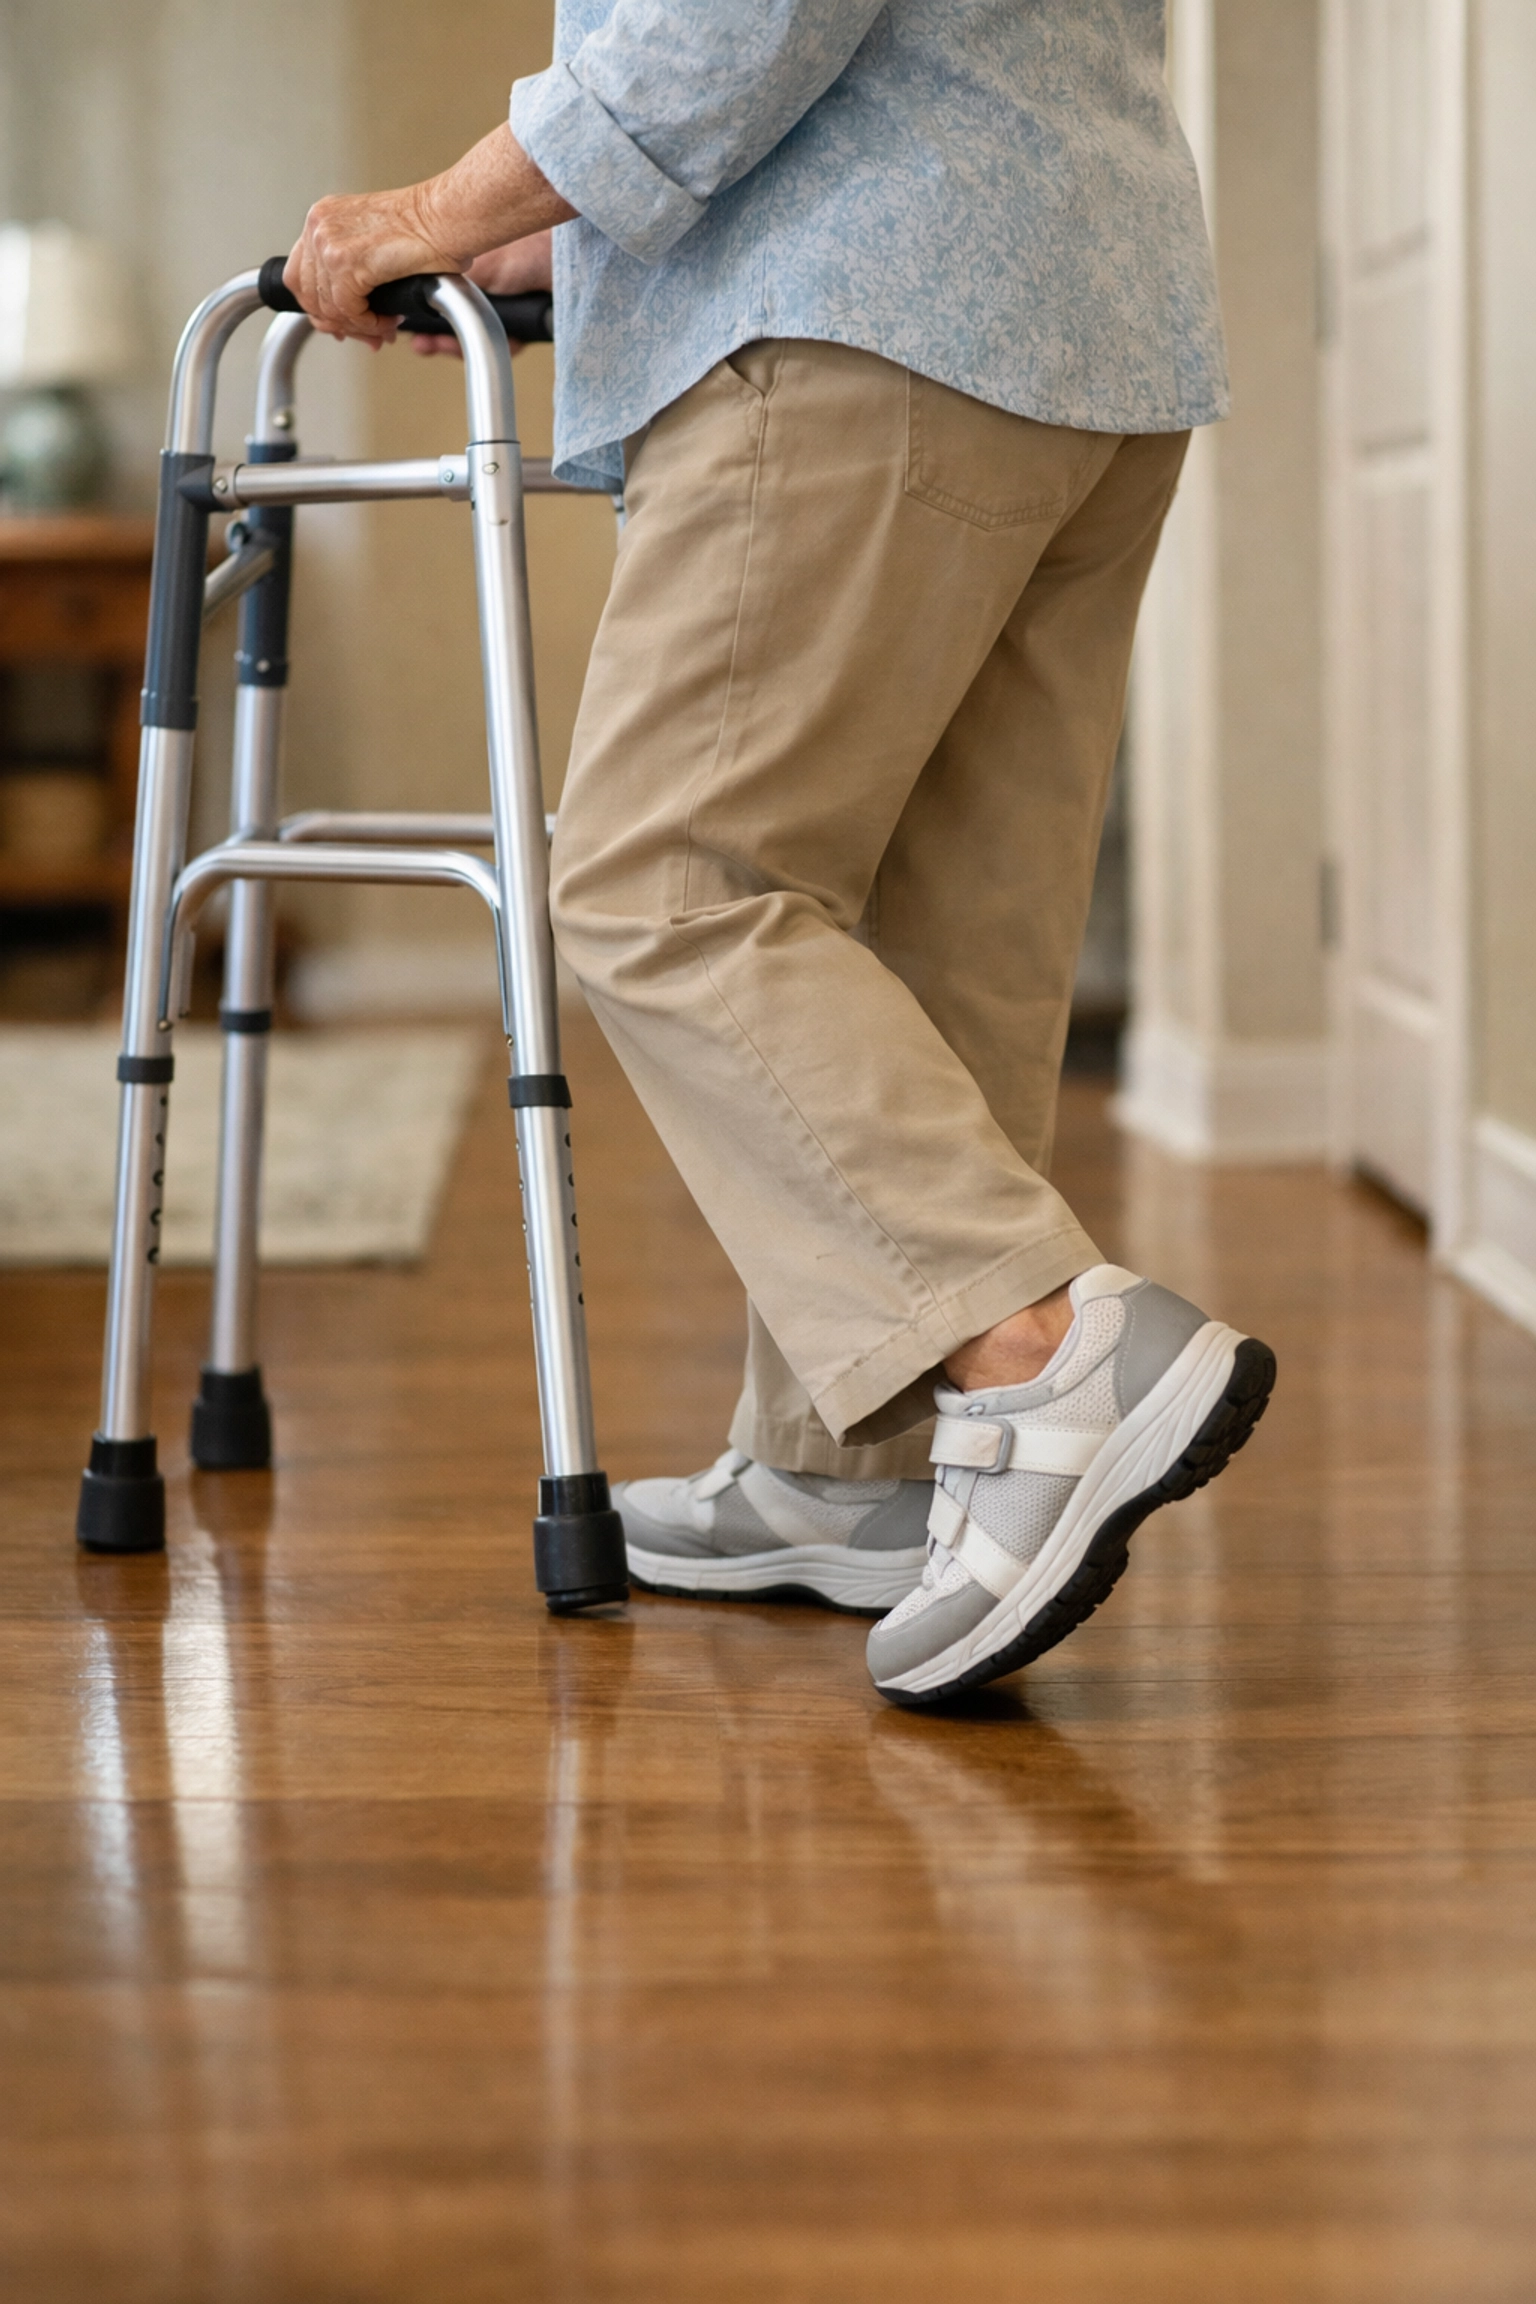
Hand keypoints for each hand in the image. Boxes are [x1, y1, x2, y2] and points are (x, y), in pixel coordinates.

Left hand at [284, 125, 572, 343]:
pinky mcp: (347, 262)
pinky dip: (368, 324)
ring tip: (382, 328)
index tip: (343, 323)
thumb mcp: (371, 243)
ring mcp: (329, 243)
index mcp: (322, 218)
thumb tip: (342, 309)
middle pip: (308, 296)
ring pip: (327, 308)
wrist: (446, 218)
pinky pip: (348, 311)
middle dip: (339, 324)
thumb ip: (348, 268)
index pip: (300, 275)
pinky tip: (387, 321)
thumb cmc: (425, 229)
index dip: (320, 308)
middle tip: (367, 334)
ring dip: (358, 327)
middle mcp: (320, 226)